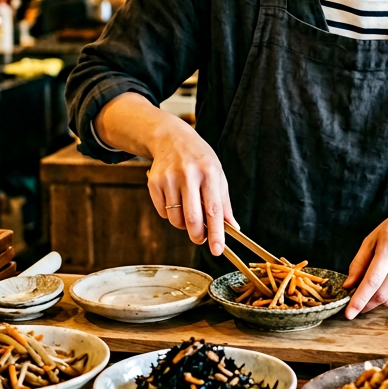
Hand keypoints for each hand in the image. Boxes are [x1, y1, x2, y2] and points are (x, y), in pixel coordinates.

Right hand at [143, 117, 236, 254]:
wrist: (171, 138)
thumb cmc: (199, 159)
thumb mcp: (217, 175)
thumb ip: (224, 203)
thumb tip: (233, 228)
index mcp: (209, 172)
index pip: (214, 210)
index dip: (216, 233)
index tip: (217, 250)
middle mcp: (188, 175)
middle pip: (192, 218)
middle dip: (197, 236)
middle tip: (200, 239)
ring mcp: (169, 178)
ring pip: (175, 219)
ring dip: (183, 224)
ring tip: (188, 210)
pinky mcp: (154, 183)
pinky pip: (163, 212)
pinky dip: (170, 214)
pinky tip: (175, 200)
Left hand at [343, 202, 387, 318]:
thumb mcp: (373, 238)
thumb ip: (359, 262)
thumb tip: (348, 286)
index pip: (372, 281)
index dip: (359, 300)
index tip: (348, 314)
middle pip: (382, 294)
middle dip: (366, 304)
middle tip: (356, 305)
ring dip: (378, 301)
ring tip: (373, 290)